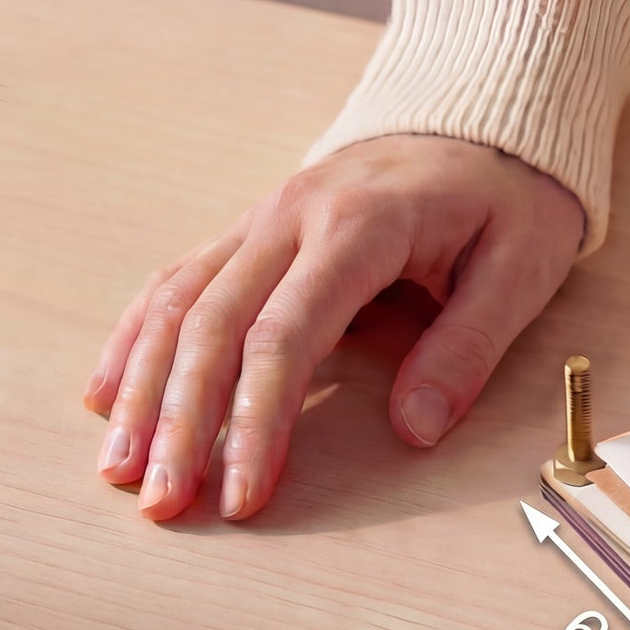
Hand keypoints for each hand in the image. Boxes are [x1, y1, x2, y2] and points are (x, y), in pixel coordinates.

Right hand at [84, 134, 583, 522]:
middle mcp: (292, 216)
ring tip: (119, 470)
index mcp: (361, 226)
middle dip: (182, 422)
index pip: (286, 335)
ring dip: (143, 389)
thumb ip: (469, 347)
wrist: (487, 124)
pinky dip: (138, 339)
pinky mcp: (253, 231)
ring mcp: (263, 219)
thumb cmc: (510, 202)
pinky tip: (109, 396)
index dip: (257, 421)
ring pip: (178, 303)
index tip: (246, 496)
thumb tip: (416, 429)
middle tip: (164, 505)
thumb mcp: (521, 270)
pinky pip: (179, 282)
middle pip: (212, 325)